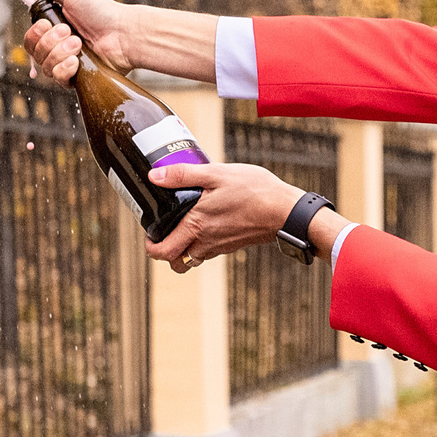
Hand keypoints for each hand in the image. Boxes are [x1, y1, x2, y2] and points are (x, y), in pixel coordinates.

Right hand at [23, 0, 134, 81]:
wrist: (123, 32)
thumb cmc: (101, 11)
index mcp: (54, 29)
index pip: (30, 38)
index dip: (35, 33)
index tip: (48, 24)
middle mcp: (58, 47)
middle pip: (34, 52)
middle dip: (49, 41)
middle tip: (70, 32)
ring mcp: (67, 63)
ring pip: (44, 67)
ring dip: (59, 52)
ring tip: (79, 43)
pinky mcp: (77, 78)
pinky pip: (58, 79)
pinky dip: (64, 69)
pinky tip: (76, 61)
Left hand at [146, 162, 351, 270]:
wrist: (286, 211)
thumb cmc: (255, 191)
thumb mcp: (217, 174)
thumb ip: (183, 175)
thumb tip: (154, 176)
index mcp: (195, 226)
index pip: (162, 252)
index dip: (150, 245)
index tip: (149, 232)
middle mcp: (205, 242)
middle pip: (174, 262)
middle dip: (164, 252)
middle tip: (162, 233)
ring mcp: (219, 247)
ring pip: (191, 258)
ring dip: (183, 249)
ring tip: (183, 227)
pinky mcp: (231, 246)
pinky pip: (208, 252)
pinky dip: (201, 244)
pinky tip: (208, 223)